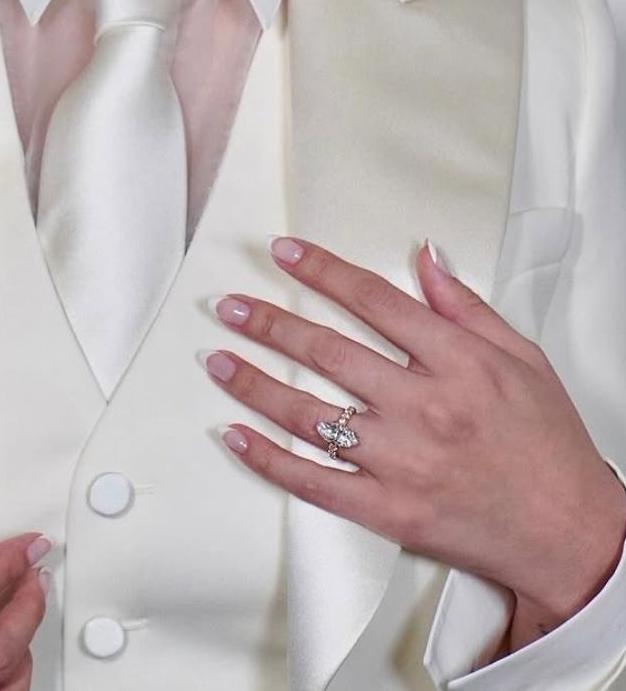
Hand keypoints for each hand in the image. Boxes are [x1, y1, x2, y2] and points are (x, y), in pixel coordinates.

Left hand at [202, 236, 625, 635]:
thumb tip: (426, 258)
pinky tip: (237, 435)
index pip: (373, 300)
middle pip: (328, 351)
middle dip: (270, 322)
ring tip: (219, 358)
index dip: (322, 270)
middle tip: (233, 305)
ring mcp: (401, 462)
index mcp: (458, 363)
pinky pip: (313, 482)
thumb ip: (465, 306)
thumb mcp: (521, 358)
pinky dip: (269, 458)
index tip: (286, 253)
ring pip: (309, 414)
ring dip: (254, 383)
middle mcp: (424, 407)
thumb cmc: (548, 446)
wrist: (569, 534)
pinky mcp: (388, 511)